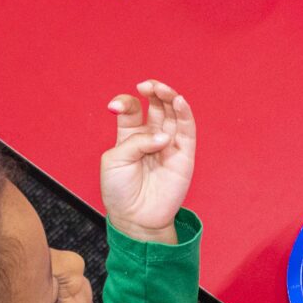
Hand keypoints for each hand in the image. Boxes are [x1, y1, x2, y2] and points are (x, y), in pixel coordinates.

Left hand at [99, 80, 195, 242]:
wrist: (135, 217)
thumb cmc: (119, 190)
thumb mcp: (115, 160)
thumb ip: (135, 142)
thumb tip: (163, 137)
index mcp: (130, 135)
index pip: (132, 109)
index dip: (126, 102)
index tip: (116, 107)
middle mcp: (151, 136)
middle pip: (156, 106)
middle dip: (152, 92)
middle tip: (146, 86)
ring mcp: (169, 144)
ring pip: (174, 114)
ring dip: (169, 97)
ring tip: (162, 89)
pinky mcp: (185, 155)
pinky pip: (188, 130)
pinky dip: (185, 114)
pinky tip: (179, 101)